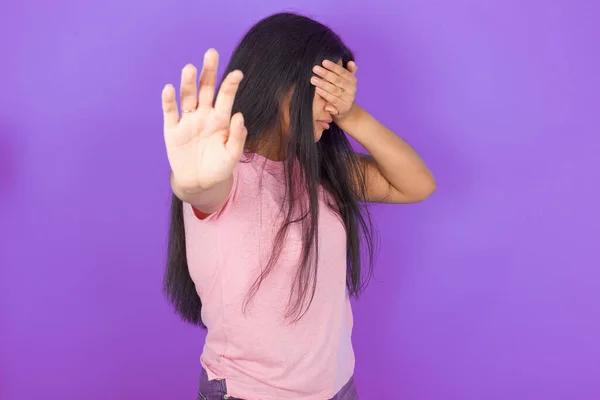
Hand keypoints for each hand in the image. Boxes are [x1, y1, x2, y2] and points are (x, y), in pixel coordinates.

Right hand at [162, 49, 245, 191]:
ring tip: (190, 68)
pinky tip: (169, 88)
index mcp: (220, 119)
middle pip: (206, 89)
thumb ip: (237, 137)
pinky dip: (169, 101)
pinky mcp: (172, 130)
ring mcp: (187, 121)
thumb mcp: (232, 155)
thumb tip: (239, 115)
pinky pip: (170, 113)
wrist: (199, 183)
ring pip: (187, 97)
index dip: (231, 84)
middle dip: (208, 72)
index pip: (226, 96)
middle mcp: (204, 115)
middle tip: (211, 53)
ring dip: (188, 83)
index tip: (238, 73)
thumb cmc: (219, 167)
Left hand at [310, 59, 357, 118]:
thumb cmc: (342, 91)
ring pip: (334, 90)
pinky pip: (333, 99)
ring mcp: (348, 98)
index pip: (343, 72)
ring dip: (323, 84)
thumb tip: (351, 62)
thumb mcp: (345, 80)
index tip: (323, 62)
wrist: (345, 109)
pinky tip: (317, 90)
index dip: (333, 67)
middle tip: (315, 68)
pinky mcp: (343, 107)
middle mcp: (352, 89)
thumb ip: (347, 70)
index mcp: (352, 80)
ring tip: (313, 79)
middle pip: (338, 80)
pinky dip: (325, 94)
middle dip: (326, 74)